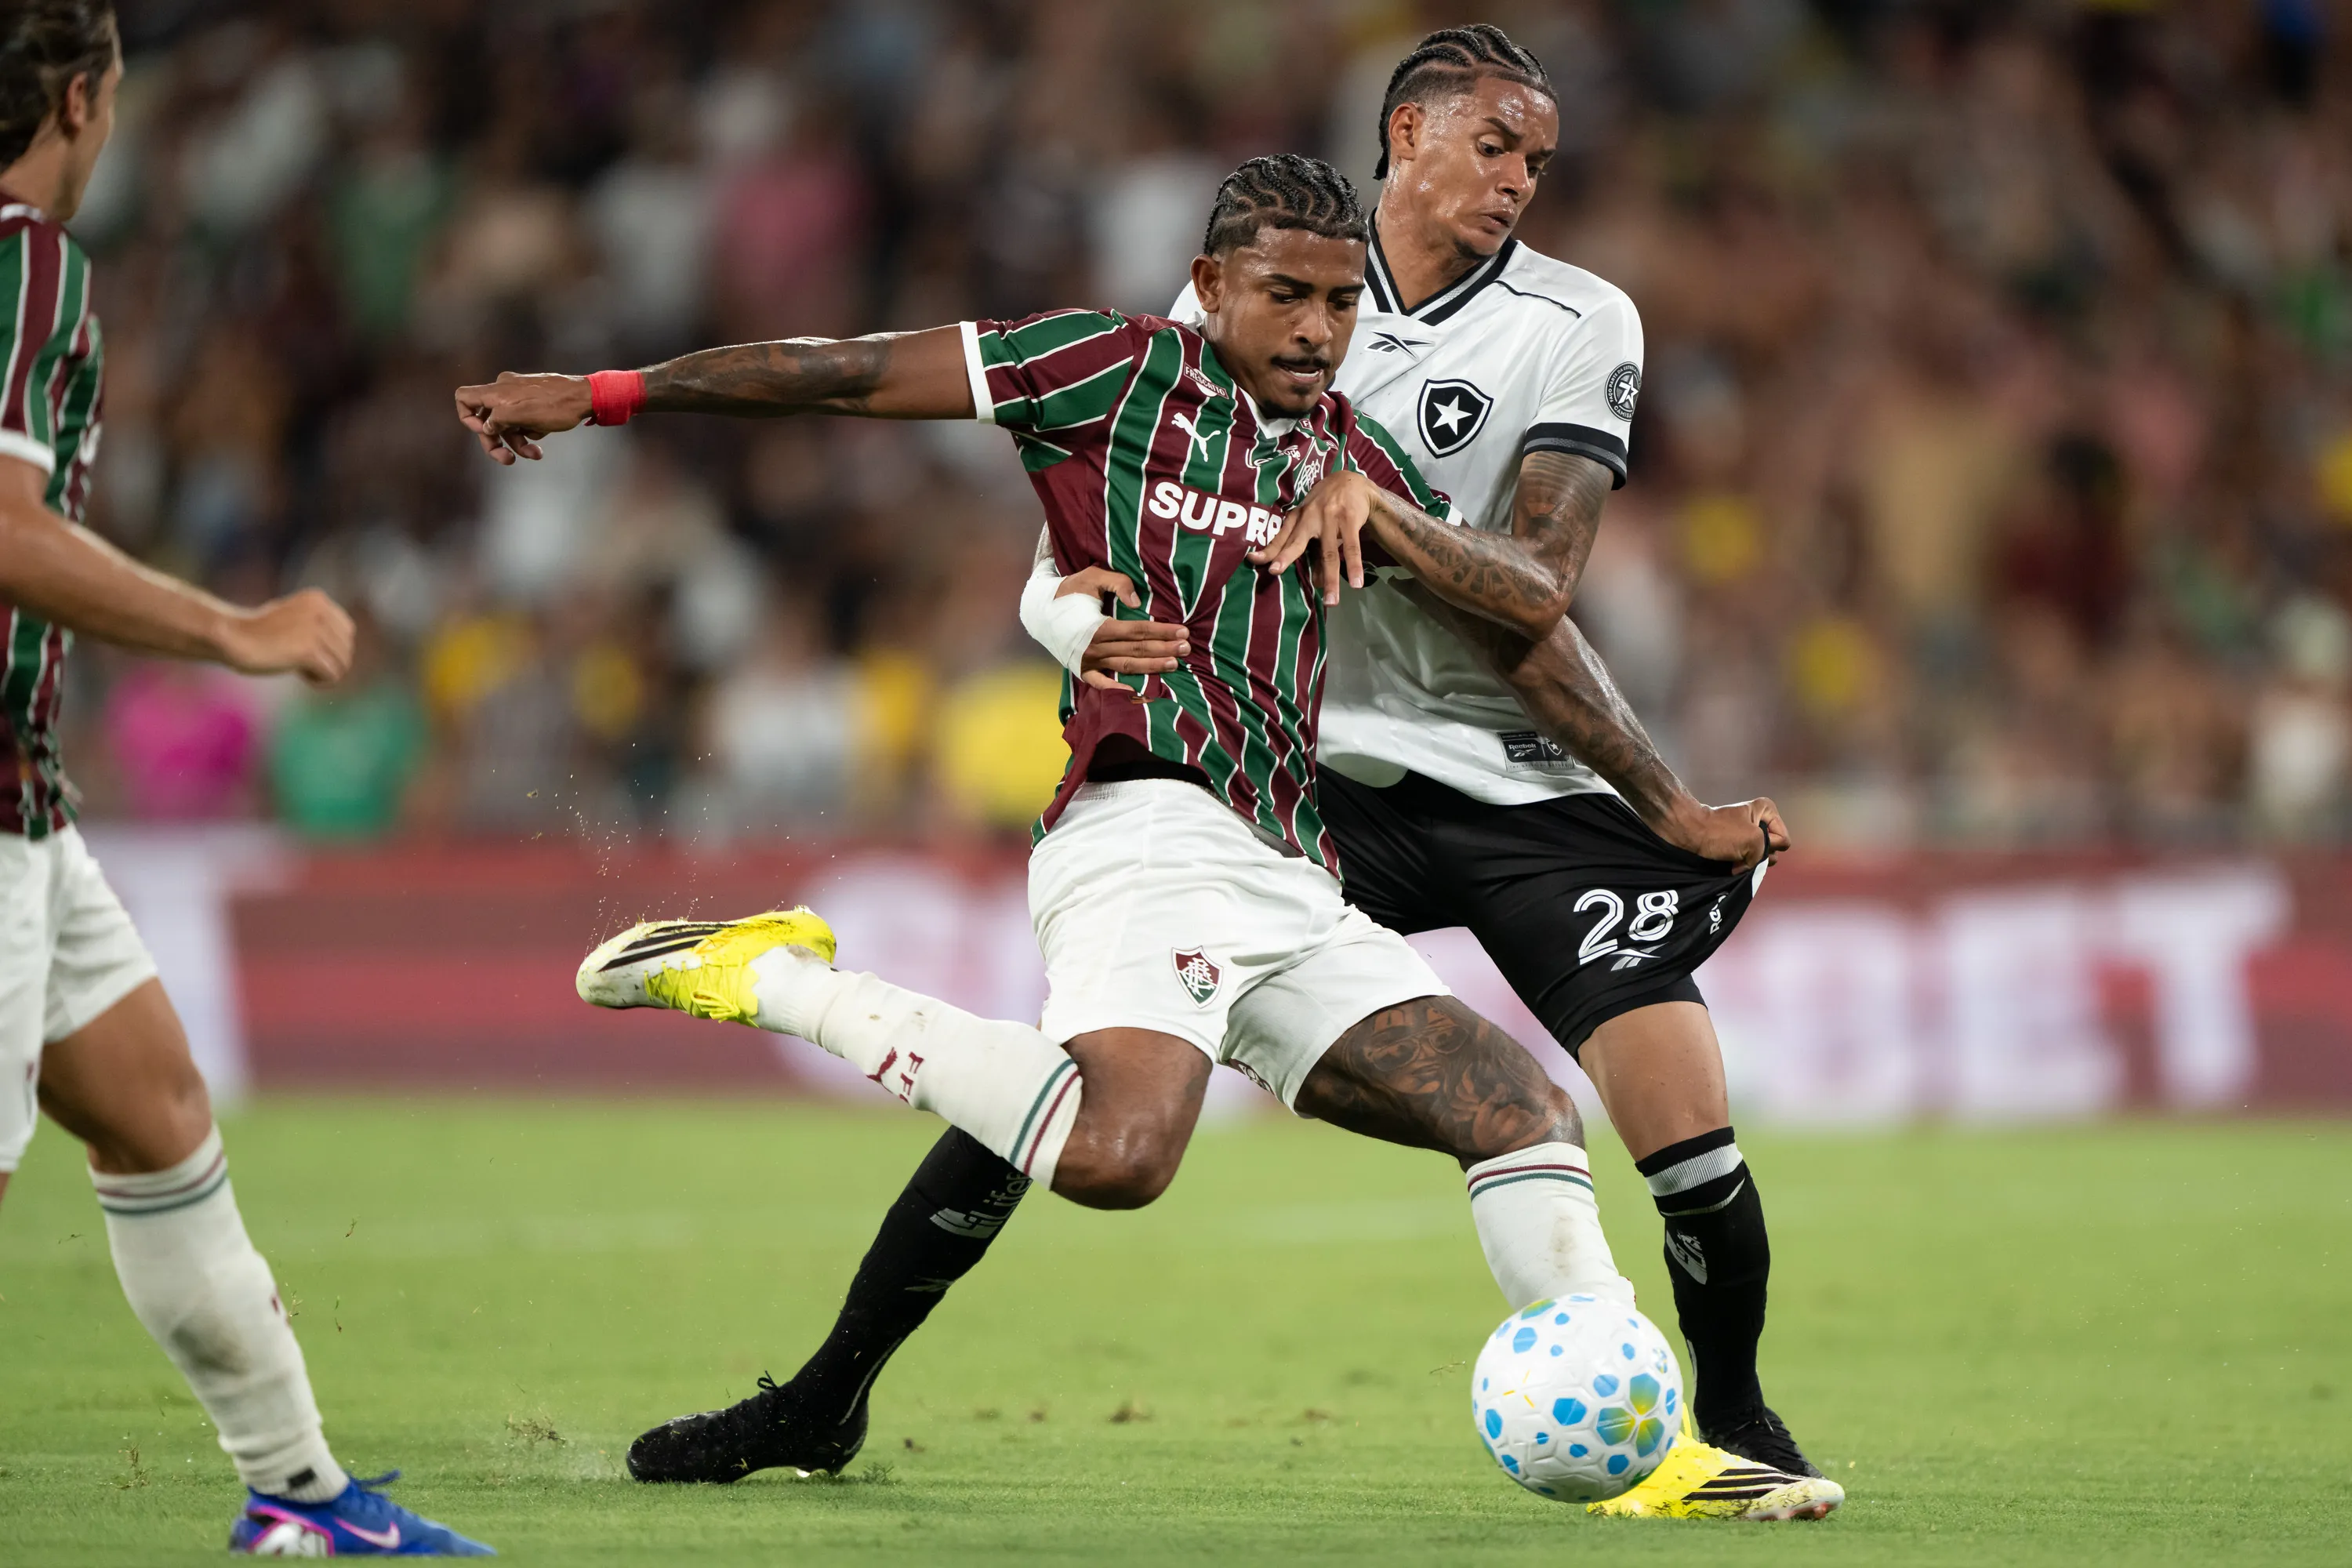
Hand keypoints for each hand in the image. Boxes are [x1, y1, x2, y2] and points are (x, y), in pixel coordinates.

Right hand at [218, 589, 354, 685]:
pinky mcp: (308, 651)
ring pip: (342, 664)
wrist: (230, 638)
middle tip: (300, 659)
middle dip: (328, 660)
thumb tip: (349, 634)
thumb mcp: (294, 615)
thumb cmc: (260, 633)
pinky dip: (319, 680)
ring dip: (322, 671)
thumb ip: (320, 620)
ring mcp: (315, 630)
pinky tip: (299, 674)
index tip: (303, 647)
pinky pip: (332, 675)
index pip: (347, 632)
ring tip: (298, 665)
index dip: (329, 647)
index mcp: (318, 599)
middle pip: (347, 649)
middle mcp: (320, 610)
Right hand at [453, 372, 592, 464]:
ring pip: (508, 423)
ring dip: (518, 441)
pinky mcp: (533, 401)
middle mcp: (504, 391)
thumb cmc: (555, 406)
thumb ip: (498, 421)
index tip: (483, 433)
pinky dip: (531, 430)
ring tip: (536, 454)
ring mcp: (519, 395)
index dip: (467, 418)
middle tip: (509, 461)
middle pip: (487, 420)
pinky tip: (545, 432)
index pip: (464, 398)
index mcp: (496, 391)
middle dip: (497, 442)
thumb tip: (486, 429)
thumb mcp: (522, 416)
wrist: (586, 396)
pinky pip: (523, 420)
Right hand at [1063, 568, 1187, 700]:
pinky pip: (1100, 684)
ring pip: (1126, 666)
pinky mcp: (1082, 670)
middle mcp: (1094, 648)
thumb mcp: (1093, 577)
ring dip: (1151, 667)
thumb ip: (1118, 584)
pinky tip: (1136, 693)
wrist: (1040, 609)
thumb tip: (1138, 602)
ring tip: (1174, 664)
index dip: (1161, 632)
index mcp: (1098, 626)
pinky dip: (1116, 689)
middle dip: (1164, 649)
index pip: (1137, 631)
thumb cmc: (1071, 590)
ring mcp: (1088, 662)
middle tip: (1187, 649)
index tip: (1182, 632)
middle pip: (1136, 650)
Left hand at [1247, 470, 1376, 605]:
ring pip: (1328, 554)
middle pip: (1297, 542)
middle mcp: (1311, 517)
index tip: (1252, 560)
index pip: (1280, 537)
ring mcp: (1330, 518)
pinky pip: (1352, 547)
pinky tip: (1356, 583)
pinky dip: (1354, 567)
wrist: (1352, 480)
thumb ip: (1311, 549)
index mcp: (1298, 517)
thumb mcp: (1312, 520)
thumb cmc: (1327, 505)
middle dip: (1285, 557)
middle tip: (1274, 572)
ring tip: (1331, 601)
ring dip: (1331, 579)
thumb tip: (1315, 581)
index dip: (1268, 549)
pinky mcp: (1349, 519)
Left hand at [1654, 796, 1790, 872]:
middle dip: (1760, 856)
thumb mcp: (1753, 840)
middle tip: (1743, 854)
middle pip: (1774, 849)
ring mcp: (1749, 833)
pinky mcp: (1737, 844)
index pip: (1783, 840)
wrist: (1690, 834)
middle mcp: (1761, 820)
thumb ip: (1767, 852)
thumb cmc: (1721, 833)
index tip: (1750, 843)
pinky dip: (1742, 865)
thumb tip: (1754, 863)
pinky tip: (1732, 865)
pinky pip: (1748, 859)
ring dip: (1750, 863)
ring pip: (1761, 856)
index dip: (1769, 846)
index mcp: (1767, 810)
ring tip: (1736, 861)